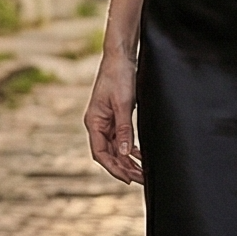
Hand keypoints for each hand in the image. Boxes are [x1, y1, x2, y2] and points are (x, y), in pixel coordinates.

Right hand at [85, 52, 143, 183]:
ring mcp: (106, 121)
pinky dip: (129, 148)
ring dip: (128, 160)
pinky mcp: (115, 117)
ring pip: (115, 148)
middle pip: (108, 153)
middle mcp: (97, 124)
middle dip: (124, 167)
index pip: (101, 153)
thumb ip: (124, 129)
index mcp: (94, 122)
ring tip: (142, 171)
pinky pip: (120, 138)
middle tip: (141, 178)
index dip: (114, 168)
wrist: (120, 57)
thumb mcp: (124, 104)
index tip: (128, 178)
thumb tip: (125, 152)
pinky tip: (139, 154)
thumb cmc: (119, 77)